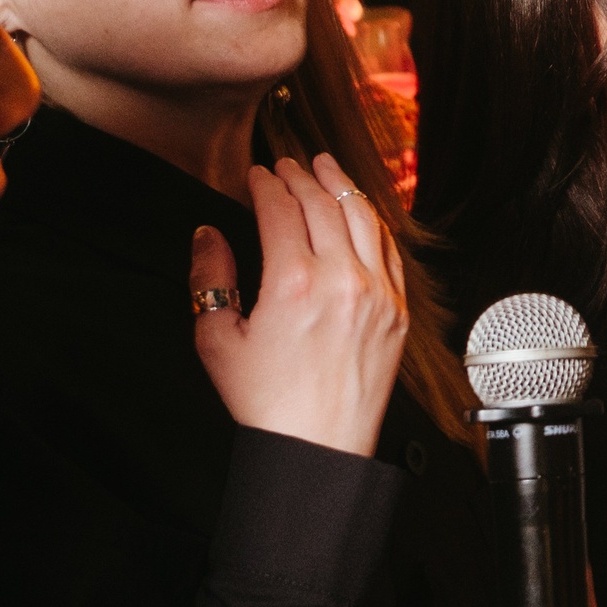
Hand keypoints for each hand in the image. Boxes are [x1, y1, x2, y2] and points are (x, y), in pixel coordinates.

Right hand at [191, 152, 404, 455]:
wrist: (318, 443)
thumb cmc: (266, 400)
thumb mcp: (216, 338)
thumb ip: (210, 277)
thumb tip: (208, 233)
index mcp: (294, 284)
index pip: (281, 210)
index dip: (266, 184)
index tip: (256, 174)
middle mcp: (343, 281)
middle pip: (324, 205)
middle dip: (302, 176)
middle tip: (287, 163)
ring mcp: (378, 294)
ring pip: (364, 218)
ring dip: (343, 185)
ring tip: (326, 166)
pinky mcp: (398, 310)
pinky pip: (389, 250)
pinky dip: (373, 221)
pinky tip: (359, 210)